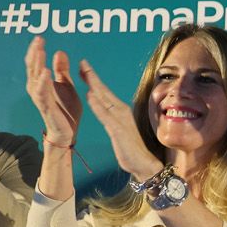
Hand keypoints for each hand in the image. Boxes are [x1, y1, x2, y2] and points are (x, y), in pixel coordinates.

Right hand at [24, 37, 80, 145]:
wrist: (68, 131)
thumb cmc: (65, 108)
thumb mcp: (66, 84)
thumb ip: (61, 69)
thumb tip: (59, 51)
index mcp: (42, 82)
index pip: (37, 63)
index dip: (37, 50)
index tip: (40, 37)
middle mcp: (37, 89)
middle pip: (33, 67)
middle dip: (35, 53)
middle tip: (38, 39)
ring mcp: (40, 98)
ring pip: (35, 78)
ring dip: (37, 64)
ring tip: (41, 51)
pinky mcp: (47, 108)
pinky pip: (42, 94)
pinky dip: (42, 83)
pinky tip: (45, 73)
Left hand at [76, 61, 159, 181]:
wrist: (145, 164)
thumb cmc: (131, 148)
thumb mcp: (118, 129)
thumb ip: (110, 116)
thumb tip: (102, 105)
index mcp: (120, 111)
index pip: (104, 92)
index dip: (93, 79)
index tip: (82, 67)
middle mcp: (121, 112)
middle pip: (104, 91)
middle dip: (92, 76)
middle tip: (82, 62)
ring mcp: (120, 120)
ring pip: (104, 99)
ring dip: (94, 85)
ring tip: (83, 73)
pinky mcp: (119, 131)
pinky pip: (106, 116)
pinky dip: (97, 105)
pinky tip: (90, 96)